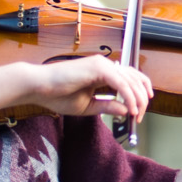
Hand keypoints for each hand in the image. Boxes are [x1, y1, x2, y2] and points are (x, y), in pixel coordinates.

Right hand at [20, 56, 151, 120]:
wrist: (39, 87)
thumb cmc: (57, 95)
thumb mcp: (89, 106)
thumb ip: (108, 106)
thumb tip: (127, 110)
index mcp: (103, 72)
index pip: (131, 78)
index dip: (140, 93)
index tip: (140, 110)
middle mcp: (105, 65)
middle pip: (135, 79)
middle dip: (142, 99)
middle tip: (140, 116)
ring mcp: (102, 64)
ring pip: (131, 80)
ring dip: (138, 99)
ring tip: (137, 115)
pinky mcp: (98, 68)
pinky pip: (121, 83)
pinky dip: (129, 97)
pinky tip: (130, 109)